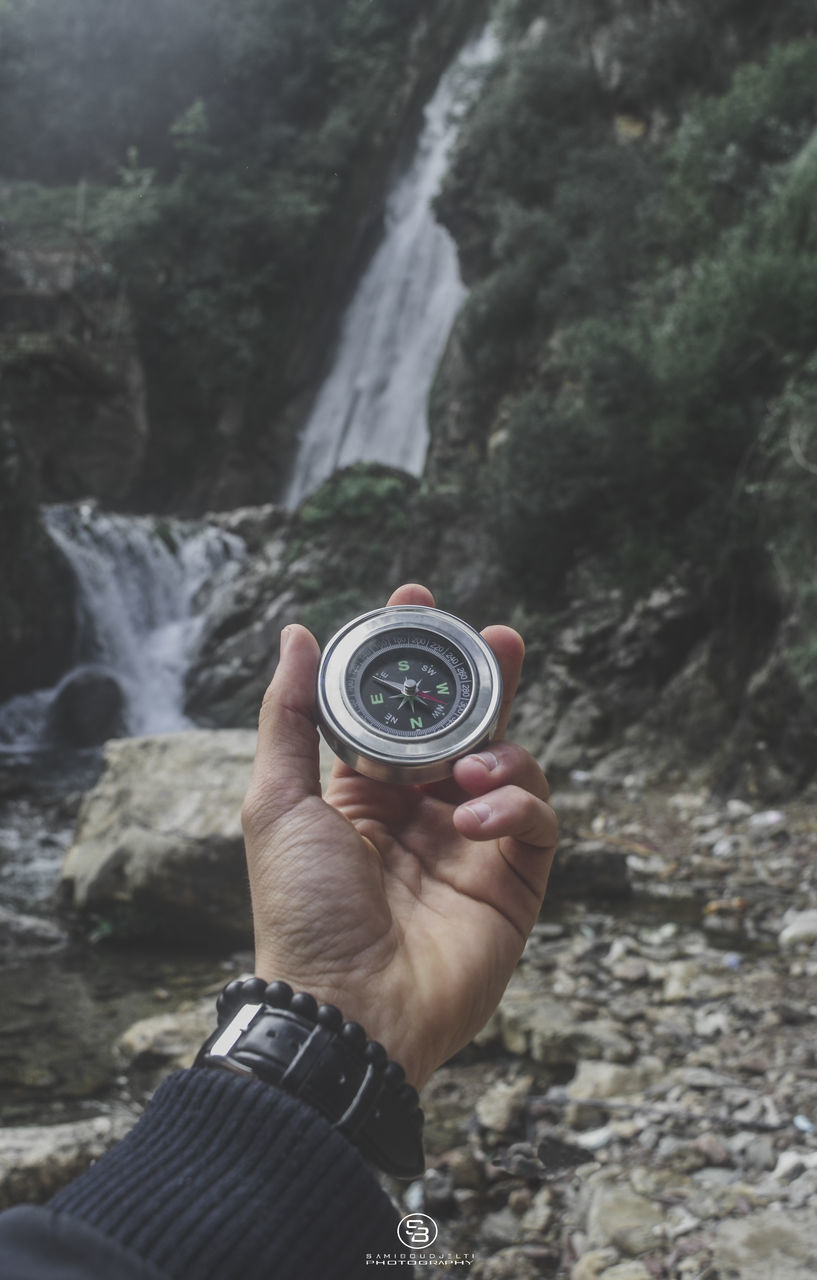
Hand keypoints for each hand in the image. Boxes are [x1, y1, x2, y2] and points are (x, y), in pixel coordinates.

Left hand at [241, 583, 556, 1087]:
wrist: (347, 1009)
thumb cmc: (303, 910)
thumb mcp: (280, 802)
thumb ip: (292, 716)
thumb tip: (298, 633)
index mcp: (368, 789)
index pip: (402, 707)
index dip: (414, 655)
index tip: (418, 600)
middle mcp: (423, 810)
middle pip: (470, 724)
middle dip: (487, 676)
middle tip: (497, 637)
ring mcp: (472, 845)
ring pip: (513, 765)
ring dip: (499, 751)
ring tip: (466, 771)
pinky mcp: (514, 882)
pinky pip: (537, 822)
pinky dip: (516, 807)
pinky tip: (476, 820)